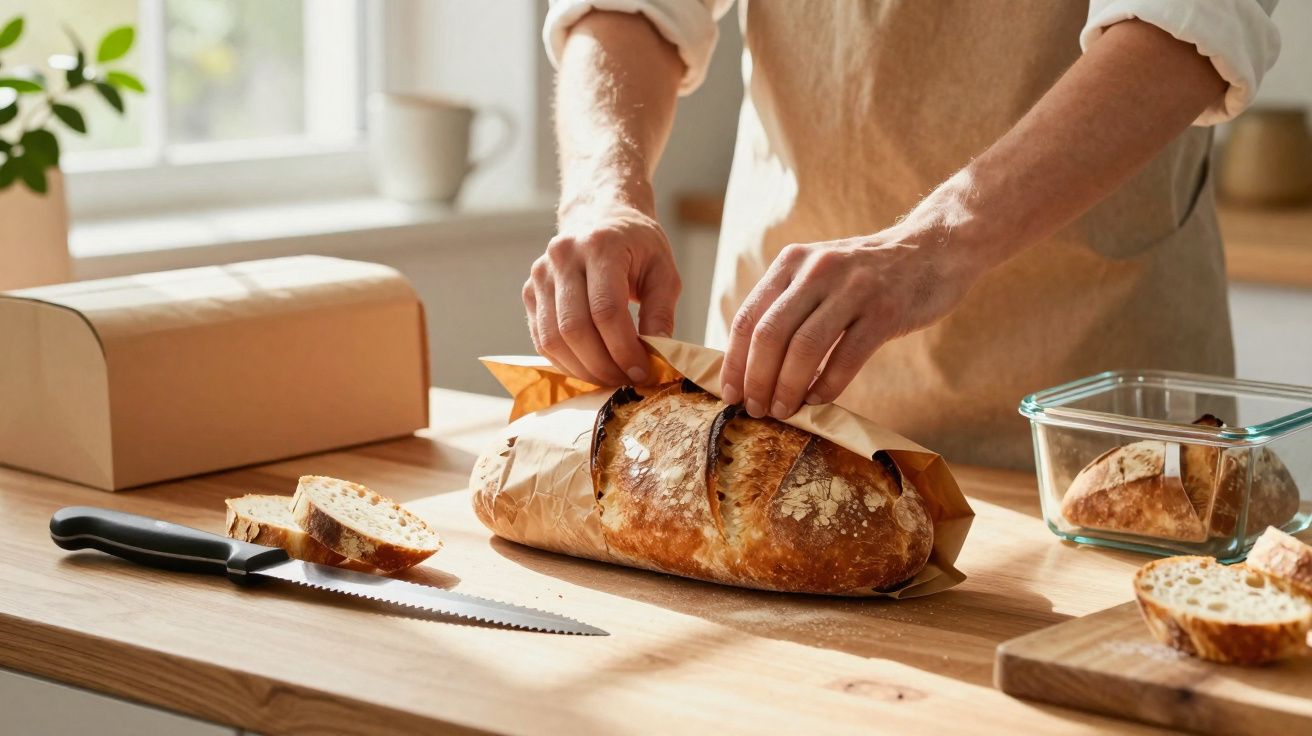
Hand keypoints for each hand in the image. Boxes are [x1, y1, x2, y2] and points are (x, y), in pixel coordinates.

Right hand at [524, 202, 680, 385]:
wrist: (600, 217)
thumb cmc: (637, 246)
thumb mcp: (663, 271)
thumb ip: (661, 312)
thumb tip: (657, 355)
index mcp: (600, 245)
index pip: (606, 310)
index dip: (624, 349)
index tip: (642, 372)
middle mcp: (563, 256)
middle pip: (574, 328)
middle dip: (603, 365)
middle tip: (626, 381)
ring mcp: (541, 274)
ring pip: (553, 339)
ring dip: (583, 369)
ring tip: (610, 377)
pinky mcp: (530, 291)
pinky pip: (542, 339)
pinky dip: (566, 361)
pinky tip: (590, 366)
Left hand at [718, 222, 987, 418]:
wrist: (933, 249)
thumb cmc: (868, 275)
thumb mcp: (819, 273)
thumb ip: (787, 305)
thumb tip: (749, 362)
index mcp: (792, 262)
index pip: (749, 318)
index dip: (734, 362)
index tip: (730, 394)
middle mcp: (818, 270)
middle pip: (770, 335)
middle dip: (757, 380)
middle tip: (756, 409)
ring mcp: (853, 288)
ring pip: (805, 348)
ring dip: (788, 388)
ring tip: (783, 410)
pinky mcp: (885, 310)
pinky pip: (846, 357)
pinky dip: (827, 386)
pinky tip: (818, 400)